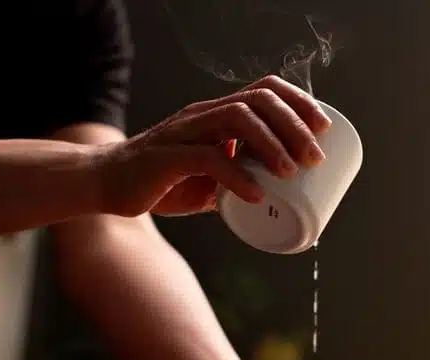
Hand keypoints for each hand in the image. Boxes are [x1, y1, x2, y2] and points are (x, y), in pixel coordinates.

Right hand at [91, 75, 332, 217]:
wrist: (106, 186)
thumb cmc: (160, 181)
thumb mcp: (207, 179)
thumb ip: (236, 181)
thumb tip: (271, 199)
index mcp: (216, 115)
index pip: (264, 91)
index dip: (298, 102)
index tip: (323, 128)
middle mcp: (203, 115)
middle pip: (258, 101)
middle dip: (294, 124)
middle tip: (315, 157)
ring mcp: (184, 133)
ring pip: (237, 119)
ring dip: (271, 144)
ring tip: (292, 172)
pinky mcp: (167, 157)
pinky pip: (207, 158)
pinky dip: (237, 177)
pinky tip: (256, 195)